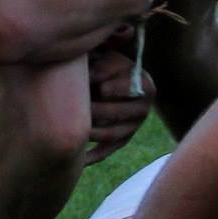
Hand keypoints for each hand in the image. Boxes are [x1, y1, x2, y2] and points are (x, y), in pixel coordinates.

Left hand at [82, 46, 152, 162]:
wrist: (112, 80)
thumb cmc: (107, 65)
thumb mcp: (109, 58)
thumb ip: (102, 64)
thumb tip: (92, 78)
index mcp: (145, 85)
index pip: (132, 89)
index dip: (115, 88)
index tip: (100, 87)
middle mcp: (143, 110)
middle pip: (120, 114)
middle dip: (98, 111)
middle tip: (78, 109)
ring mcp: (132, 128)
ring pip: (111, 134)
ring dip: (91, 133)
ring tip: (71, 128)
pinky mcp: (120, 142)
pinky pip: (105, 151)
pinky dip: (91, 156)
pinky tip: (77, 160)